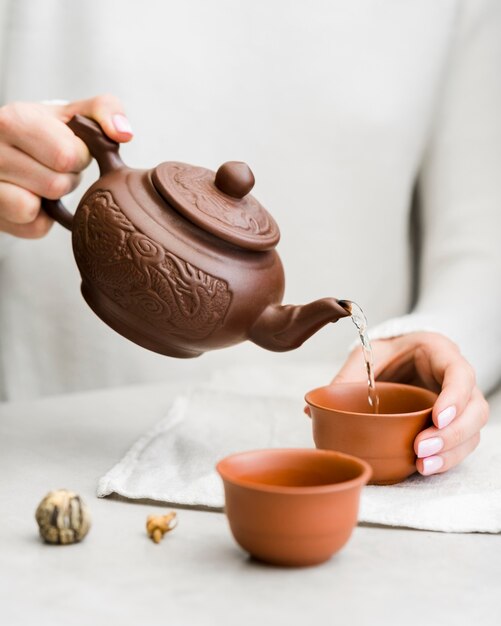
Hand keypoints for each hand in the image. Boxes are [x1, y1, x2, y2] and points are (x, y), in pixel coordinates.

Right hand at [0, 95, 132, 237]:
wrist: (11, 150)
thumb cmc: (48, 133)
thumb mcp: (75, 114)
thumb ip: (106, 110)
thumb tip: (123, 133)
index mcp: (15, 119)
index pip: (67, 156)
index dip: (79, 157)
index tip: (68, 148)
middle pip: (55, 185)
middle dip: (67, 179)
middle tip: (55, 168)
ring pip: (34, 207)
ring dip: (51, 199)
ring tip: (41, 180)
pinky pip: (32, 227)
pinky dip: (41, 219)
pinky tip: (33, 198)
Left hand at [333, 332, 488, 475]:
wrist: (397, 355)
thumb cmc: (385, 352)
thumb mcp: (365, 355)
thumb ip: (346, 378)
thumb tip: (310, 409)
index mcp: (439, 352)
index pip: (460, 373)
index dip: (454, 397)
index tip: (435, 417)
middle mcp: (457, 378)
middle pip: (475, 408)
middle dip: (452, 433)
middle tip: (421, 448)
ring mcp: (459, 403)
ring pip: (472, 431)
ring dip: (450, 451)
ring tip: (422, 465)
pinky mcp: (452, 424)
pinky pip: (460, 444)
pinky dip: (446, 458)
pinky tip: (424, 467)